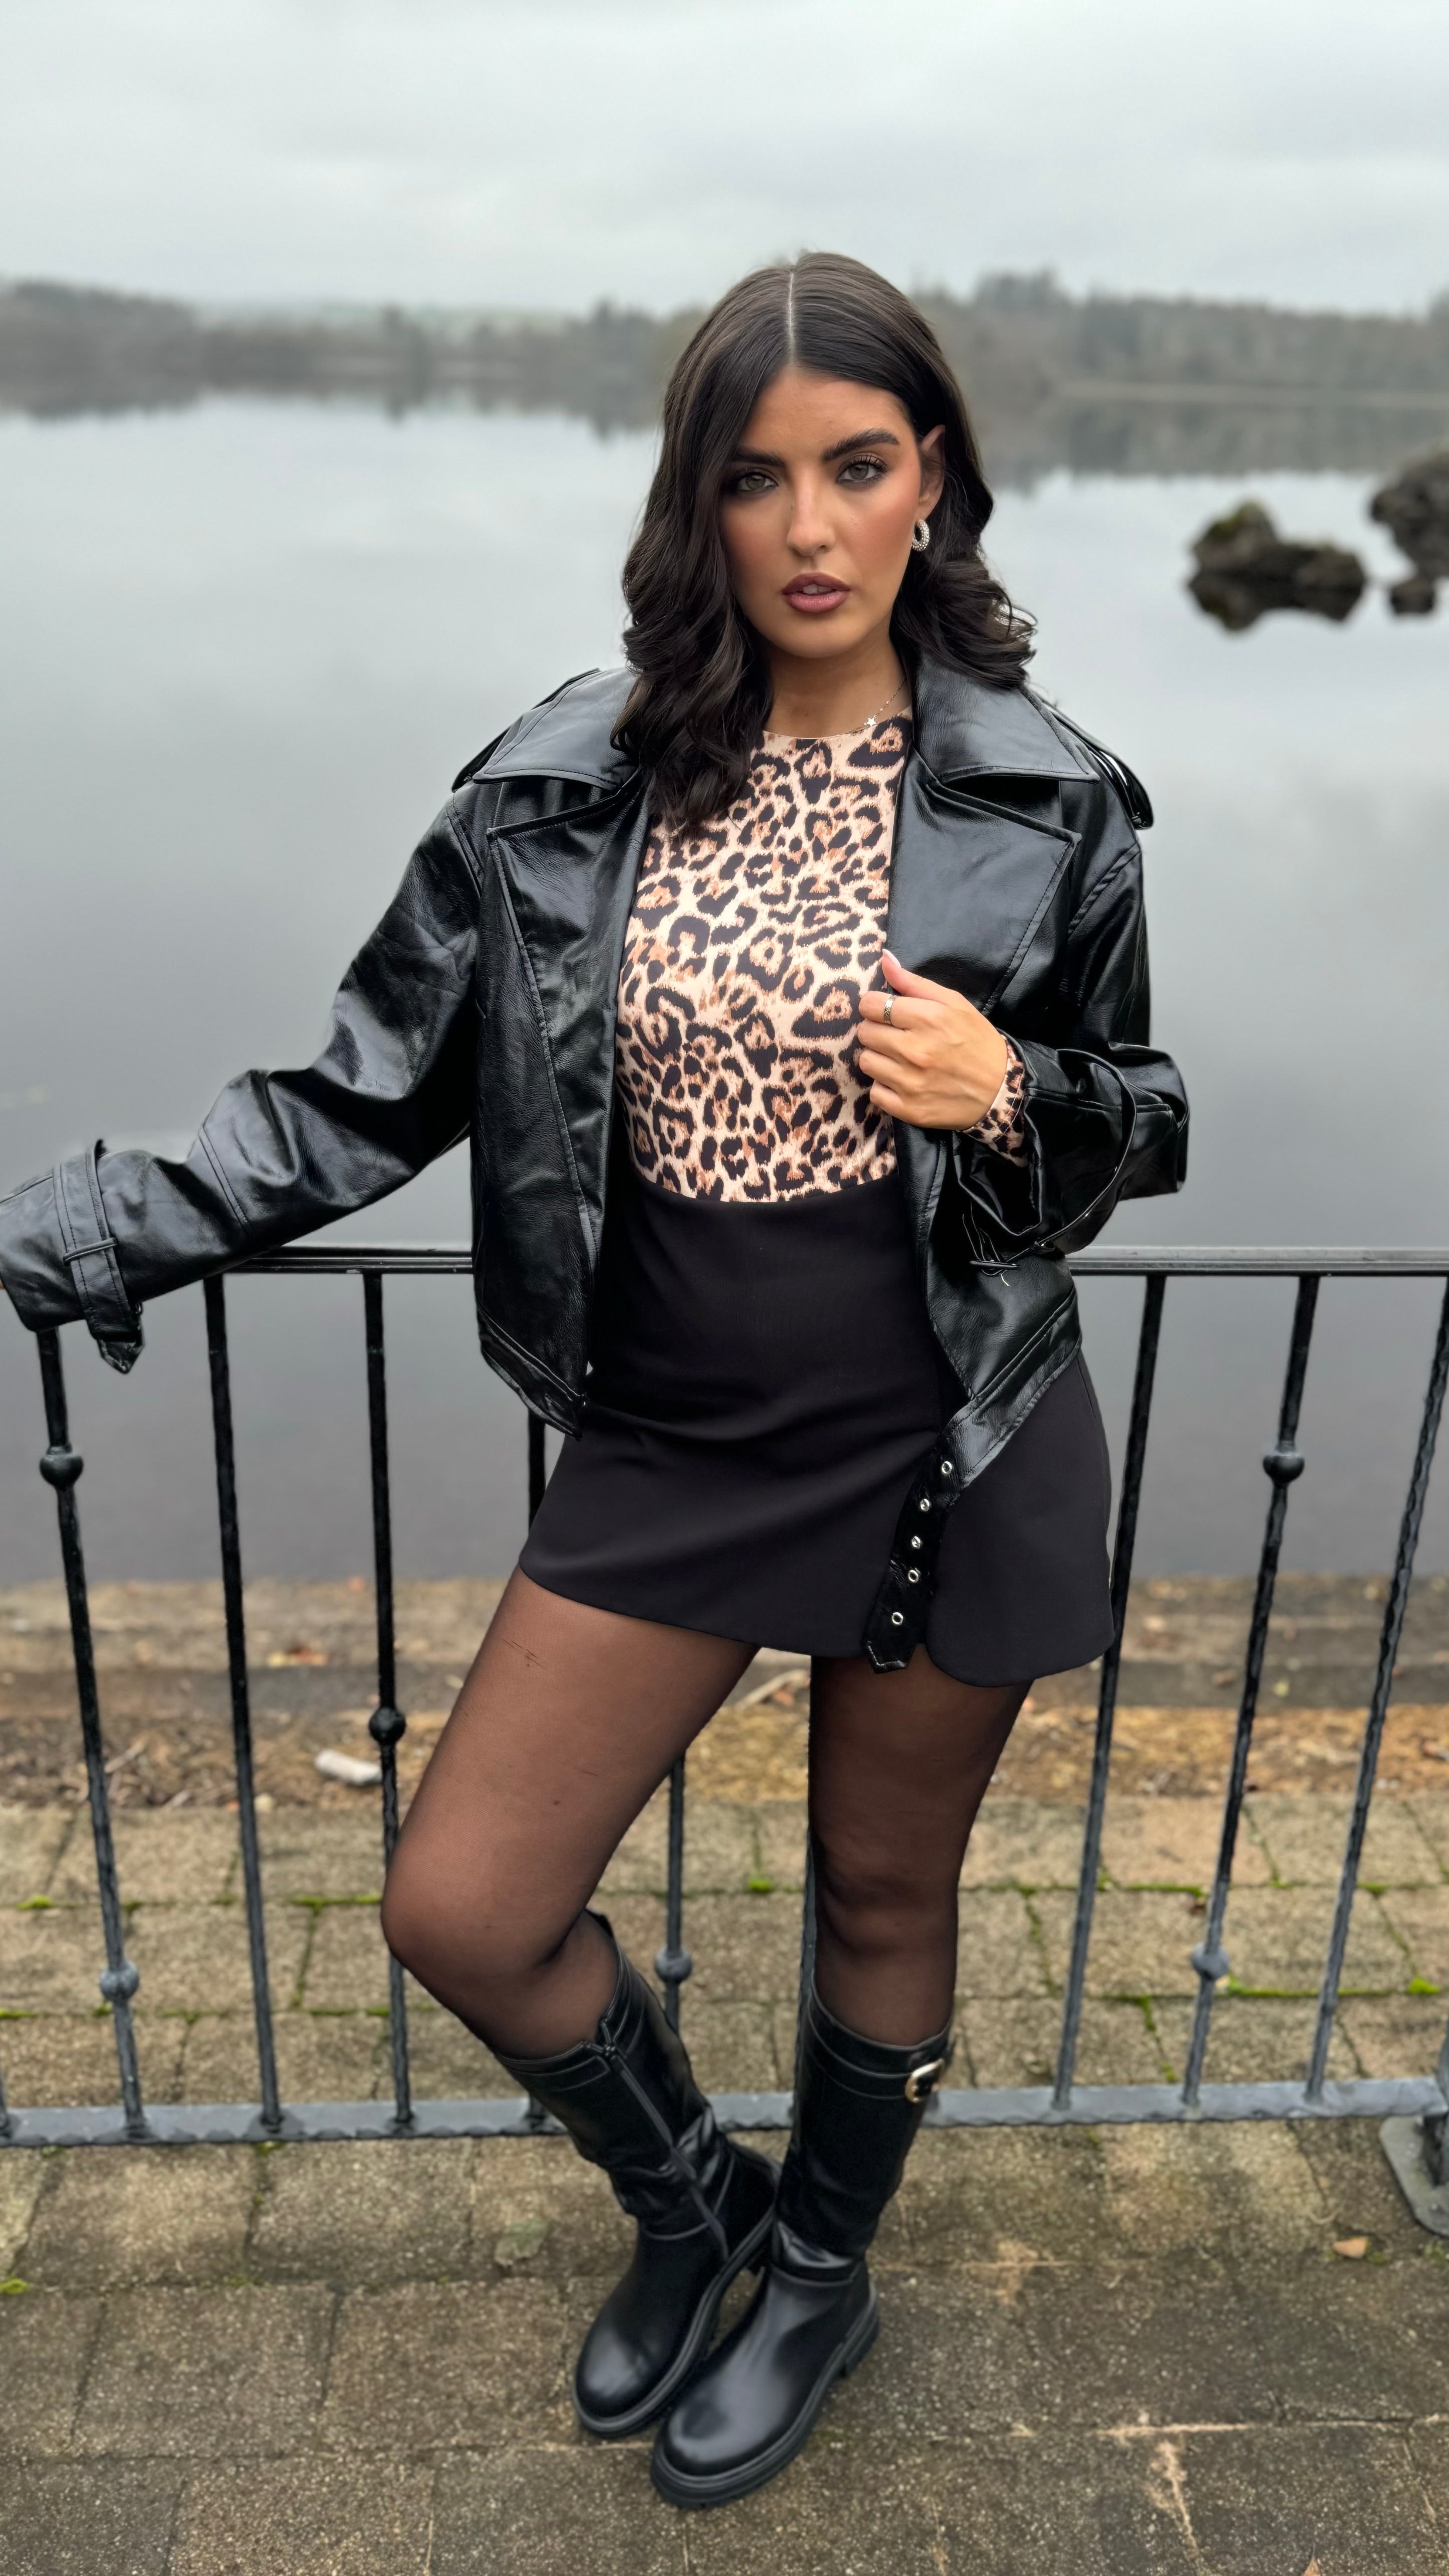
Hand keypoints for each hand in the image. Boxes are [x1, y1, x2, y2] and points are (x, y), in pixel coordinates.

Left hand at [856, 951, 1009, 1131]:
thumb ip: (915, 983)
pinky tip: (903, 1081)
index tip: (886, 1013)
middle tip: (896, 1036)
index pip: (871, 1005)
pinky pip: (874, 1092)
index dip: (875, 1006)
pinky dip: (885, 1087)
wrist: (1000, 1090)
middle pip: (865, 1033)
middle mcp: (916, 1050)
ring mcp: (910, 1082)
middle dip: (876, 1031)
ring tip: (899, 1059)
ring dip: (879, 1058)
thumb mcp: (954, 1003)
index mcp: (928, 1018)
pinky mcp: (908, 1109)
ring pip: (866, 1062)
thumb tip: (885, 958)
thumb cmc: (976, 1041)